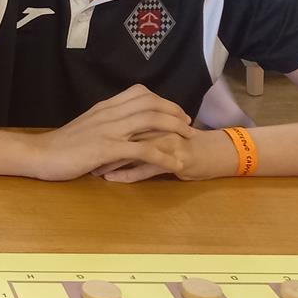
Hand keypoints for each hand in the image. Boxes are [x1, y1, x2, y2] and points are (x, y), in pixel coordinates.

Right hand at [26, 86, 194, 181]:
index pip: (140, 93)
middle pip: (152, 103)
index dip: (162, 100)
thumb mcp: (85, 126)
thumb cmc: (60, 145)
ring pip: (151, 121)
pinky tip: (174, 164)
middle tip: (188, 125)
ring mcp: (109, 130)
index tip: (174, 112)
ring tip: (188, 140)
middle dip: (176, 112)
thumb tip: (122, 126)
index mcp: (104, 107)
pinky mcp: (107, 149)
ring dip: (175, 129)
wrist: (39, 154)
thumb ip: (104, 123)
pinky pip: (142, 149)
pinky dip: (163, 156)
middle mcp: (110, 114)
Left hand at [94, 126, 239, 183]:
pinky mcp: (174, 160)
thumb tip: (113, 131)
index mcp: (153, 118)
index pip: (123, 120)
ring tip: (94, 171)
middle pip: (124, 134)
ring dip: (111, 162)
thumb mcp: (159, 132)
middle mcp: (158, 128)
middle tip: (84, 158)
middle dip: (102, 147)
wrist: (213, 154)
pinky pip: (147, 168)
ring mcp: (166, 144)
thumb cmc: (184, 143)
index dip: (102, 132)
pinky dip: (128, 174)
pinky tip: (112, 180)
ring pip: (133, 151)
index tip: (83, 142)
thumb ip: (139, 128)